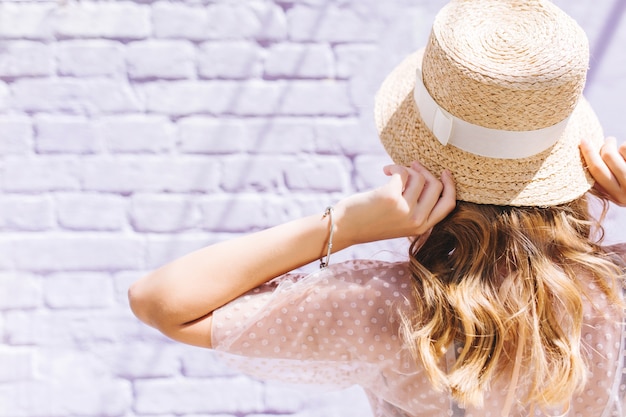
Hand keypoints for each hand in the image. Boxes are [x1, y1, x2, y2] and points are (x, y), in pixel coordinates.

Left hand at [335, 161, 455, 244]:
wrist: (344, 228)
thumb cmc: (370, 221)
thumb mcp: (399, 221)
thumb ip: (416, 207)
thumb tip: (425, 175)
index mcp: (422, 227)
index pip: (449, 204)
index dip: (450, 185)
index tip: (445, 172)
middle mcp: (417, 220)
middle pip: (436, 186)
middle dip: (425, 171)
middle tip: (412, 166)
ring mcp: (405, 209)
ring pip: (419, 177)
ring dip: (406, 168)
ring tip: (392, 171)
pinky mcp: (391, 197)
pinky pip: (402, 173)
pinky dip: (394, 167)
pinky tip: (385, 171)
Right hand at [580, 137, 625, 205]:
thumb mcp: (623, 191)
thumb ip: (608, 181)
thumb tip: (590, 157)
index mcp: (617, 197)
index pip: (595, 174)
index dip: (587, 155)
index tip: (582, 142)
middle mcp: (625, 193)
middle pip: (600, 163)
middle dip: (597, 148)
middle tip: (602, 140)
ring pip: (611, 154)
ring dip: (613, 145)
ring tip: (618, 145)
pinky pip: (624, 147)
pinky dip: (625, 145)